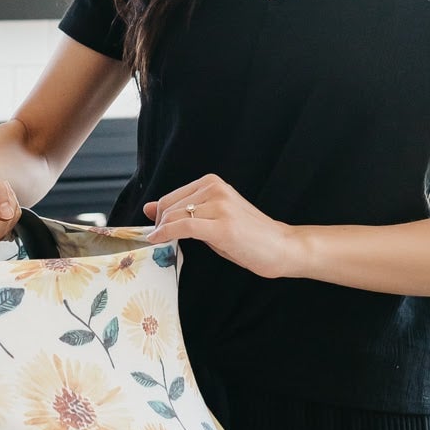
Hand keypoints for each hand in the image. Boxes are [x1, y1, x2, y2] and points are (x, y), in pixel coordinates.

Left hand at [143, 174, 297, 279]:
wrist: (282, 247)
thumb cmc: (248, 236)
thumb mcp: (212, 218)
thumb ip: (183, 211)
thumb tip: (148, 208)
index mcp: (213, 182)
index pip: (171, 197)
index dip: (158, 217)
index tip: (156, 232)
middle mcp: (215, 189)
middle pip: (169, 206)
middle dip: (159, 226)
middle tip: (159, 242)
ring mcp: (219, 206)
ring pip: (174, 216)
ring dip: (162, 232)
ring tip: (162, 244)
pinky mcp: (222, 226)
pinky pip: (183, 226)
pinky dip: (166, 234)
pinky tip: (158, 241)